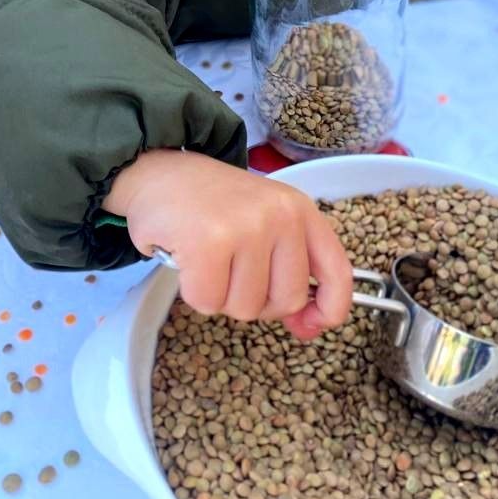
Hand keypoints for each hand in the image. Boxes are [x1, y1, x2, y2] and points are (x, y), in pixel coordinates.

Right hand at [103, 149, 352, 340]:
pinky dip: (193, 290)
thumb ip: (288, 269)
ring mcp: (247, 228)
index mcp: (301, 210)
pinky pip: (208, 302)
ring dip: (219, 294)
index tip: (309, 325)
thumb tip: (308, 325)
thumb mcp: (264, 222)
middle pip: (285, 301)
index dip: (329, 309)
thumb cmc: (212, 203)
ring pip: (244, 308)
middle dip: (254, 298)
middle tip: (230, 268)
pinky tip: (188, 259)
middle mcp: (281, 216)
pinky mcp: (209, 243)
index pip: (337, 272)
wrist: (160, 173)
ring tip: (207, 257)